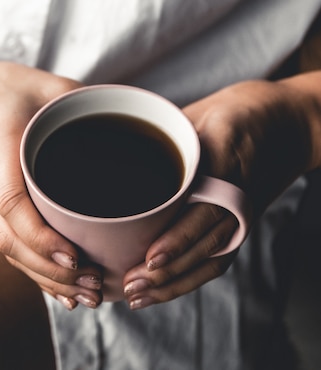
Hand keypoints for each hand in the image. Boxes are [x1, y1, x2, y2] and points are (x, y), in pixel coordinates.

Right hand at [0, 52, 103, 310]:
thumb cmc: (8, 89)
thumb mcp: (46, 84)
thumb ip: (82, 101)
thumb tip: (131, 117)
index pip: (11, 202)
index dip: (40, 236)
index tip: (75, 255)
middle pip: (10, 240)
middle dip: (52, 271)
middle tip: (96, 284)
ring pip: (10, 250)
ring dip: (47, 279)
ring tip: (90, 295)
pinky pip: (11, 245)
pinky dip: (37, 271)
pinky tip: (65, 290)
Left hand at [123, 77, 316, 308]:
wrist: (289, 122)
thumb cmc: (240, 111)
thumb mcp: (203, 111)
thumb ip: (169, 134)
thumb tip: (120, 148)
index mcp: (227, 158)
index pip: (204, 207)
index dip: (178, 236)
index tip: (151, 256)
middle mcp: (237, 192)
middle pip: (206, 241)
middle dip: (169, 270)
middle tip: (130, 284)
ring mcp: (242, 211)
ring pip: (213, 256)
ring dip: (176, 282)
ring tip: (137, 296)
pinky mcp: (241, 222)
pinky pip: (219, 256)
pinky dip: (191, 276)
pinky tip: (163, 288)